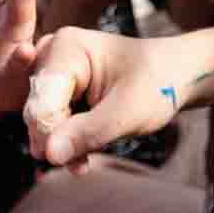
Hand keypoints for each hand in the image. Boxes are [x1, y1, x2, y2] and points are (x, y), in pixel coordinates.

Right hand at [24, 26, 181, 166]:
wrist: (177, 77)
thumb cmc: (158, 84)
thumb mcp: (128, 112)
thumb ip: (87, 132)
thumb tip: (49, 155)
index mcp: (66, 47)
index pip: (42, 100)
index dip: (51, 135)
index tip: (71, 161)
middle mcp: (52, 55)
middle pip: (36, 110)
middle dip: (57, 141)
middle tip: (80, 165)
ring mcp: (55, 72)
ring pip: (42, 121)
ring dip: (62, 145)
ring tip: (83, 164)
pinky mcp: (60, 90)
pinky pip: (51, 123)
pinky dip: (66, 142)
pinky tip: (81, 158)